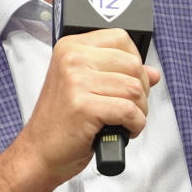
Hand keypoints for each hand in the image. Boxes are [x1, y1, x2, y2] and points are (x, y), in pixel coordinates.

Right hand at [0, 29, 160, 191]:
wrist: (38, 153)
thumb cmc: (61, 122)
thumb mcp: (87, 88)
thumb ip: (119, 74)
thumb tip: (153, 72)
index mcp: (71, 47)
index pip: (120, 38)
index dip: (134, 62)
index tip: (128, 80)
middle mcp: (72, 59)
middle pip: (133, 64)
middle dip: (141, 90)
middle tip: (128, 107)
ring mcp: (76, 81)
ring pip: (135, 89)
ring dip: (139, 111)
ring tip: (124, 121)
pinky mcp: (84, 106)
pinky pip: (130, 111)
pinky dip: (135, 125)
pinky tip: (123, 131)